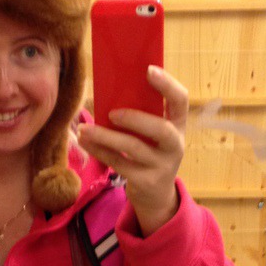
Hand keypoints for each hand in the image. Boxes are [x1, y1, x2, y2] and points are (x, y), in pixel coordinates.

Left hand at [79, 66, 187, 234]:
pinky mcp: (145, 181)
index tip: (149, 70)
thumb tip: (110, 86)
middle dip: (135, 119)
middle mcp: (175, 146)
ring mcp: (161, 166)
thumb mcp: (154, 135)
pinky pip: (119, 163)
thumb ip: (144, 114)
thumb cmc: (150, 153)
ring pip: (133, 148)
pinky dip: (99, 150)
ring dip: (106, 137)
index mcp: (178, 125)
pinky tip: (85, 141)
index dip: (167, 84)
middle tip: (111, 113)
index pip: (181, 100)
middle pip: (161, 130)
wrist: (155, 195)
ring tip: (85, 129)